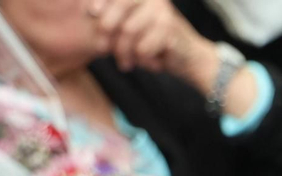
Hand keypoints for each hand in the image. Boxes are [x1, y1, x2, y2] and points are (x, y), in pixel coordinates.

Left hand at [88, 0, 203, 76]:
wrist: (192, 59)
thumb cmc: (158, 44)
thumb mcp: (135, 26)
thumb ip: (117, 17)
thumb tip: (89, 12)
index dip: (101, 0)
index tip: (90, 13)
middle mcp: (155, 0)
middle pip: (121, 5)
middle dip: (107, 29)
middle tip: (103, 48)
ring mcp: (163, 14)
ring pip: (129, 30)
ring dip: (123, 51)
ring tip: (125, 63)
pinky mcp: (170, 32)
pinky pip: (143, 47)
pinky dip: (142, 60)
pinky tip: (149, 64)